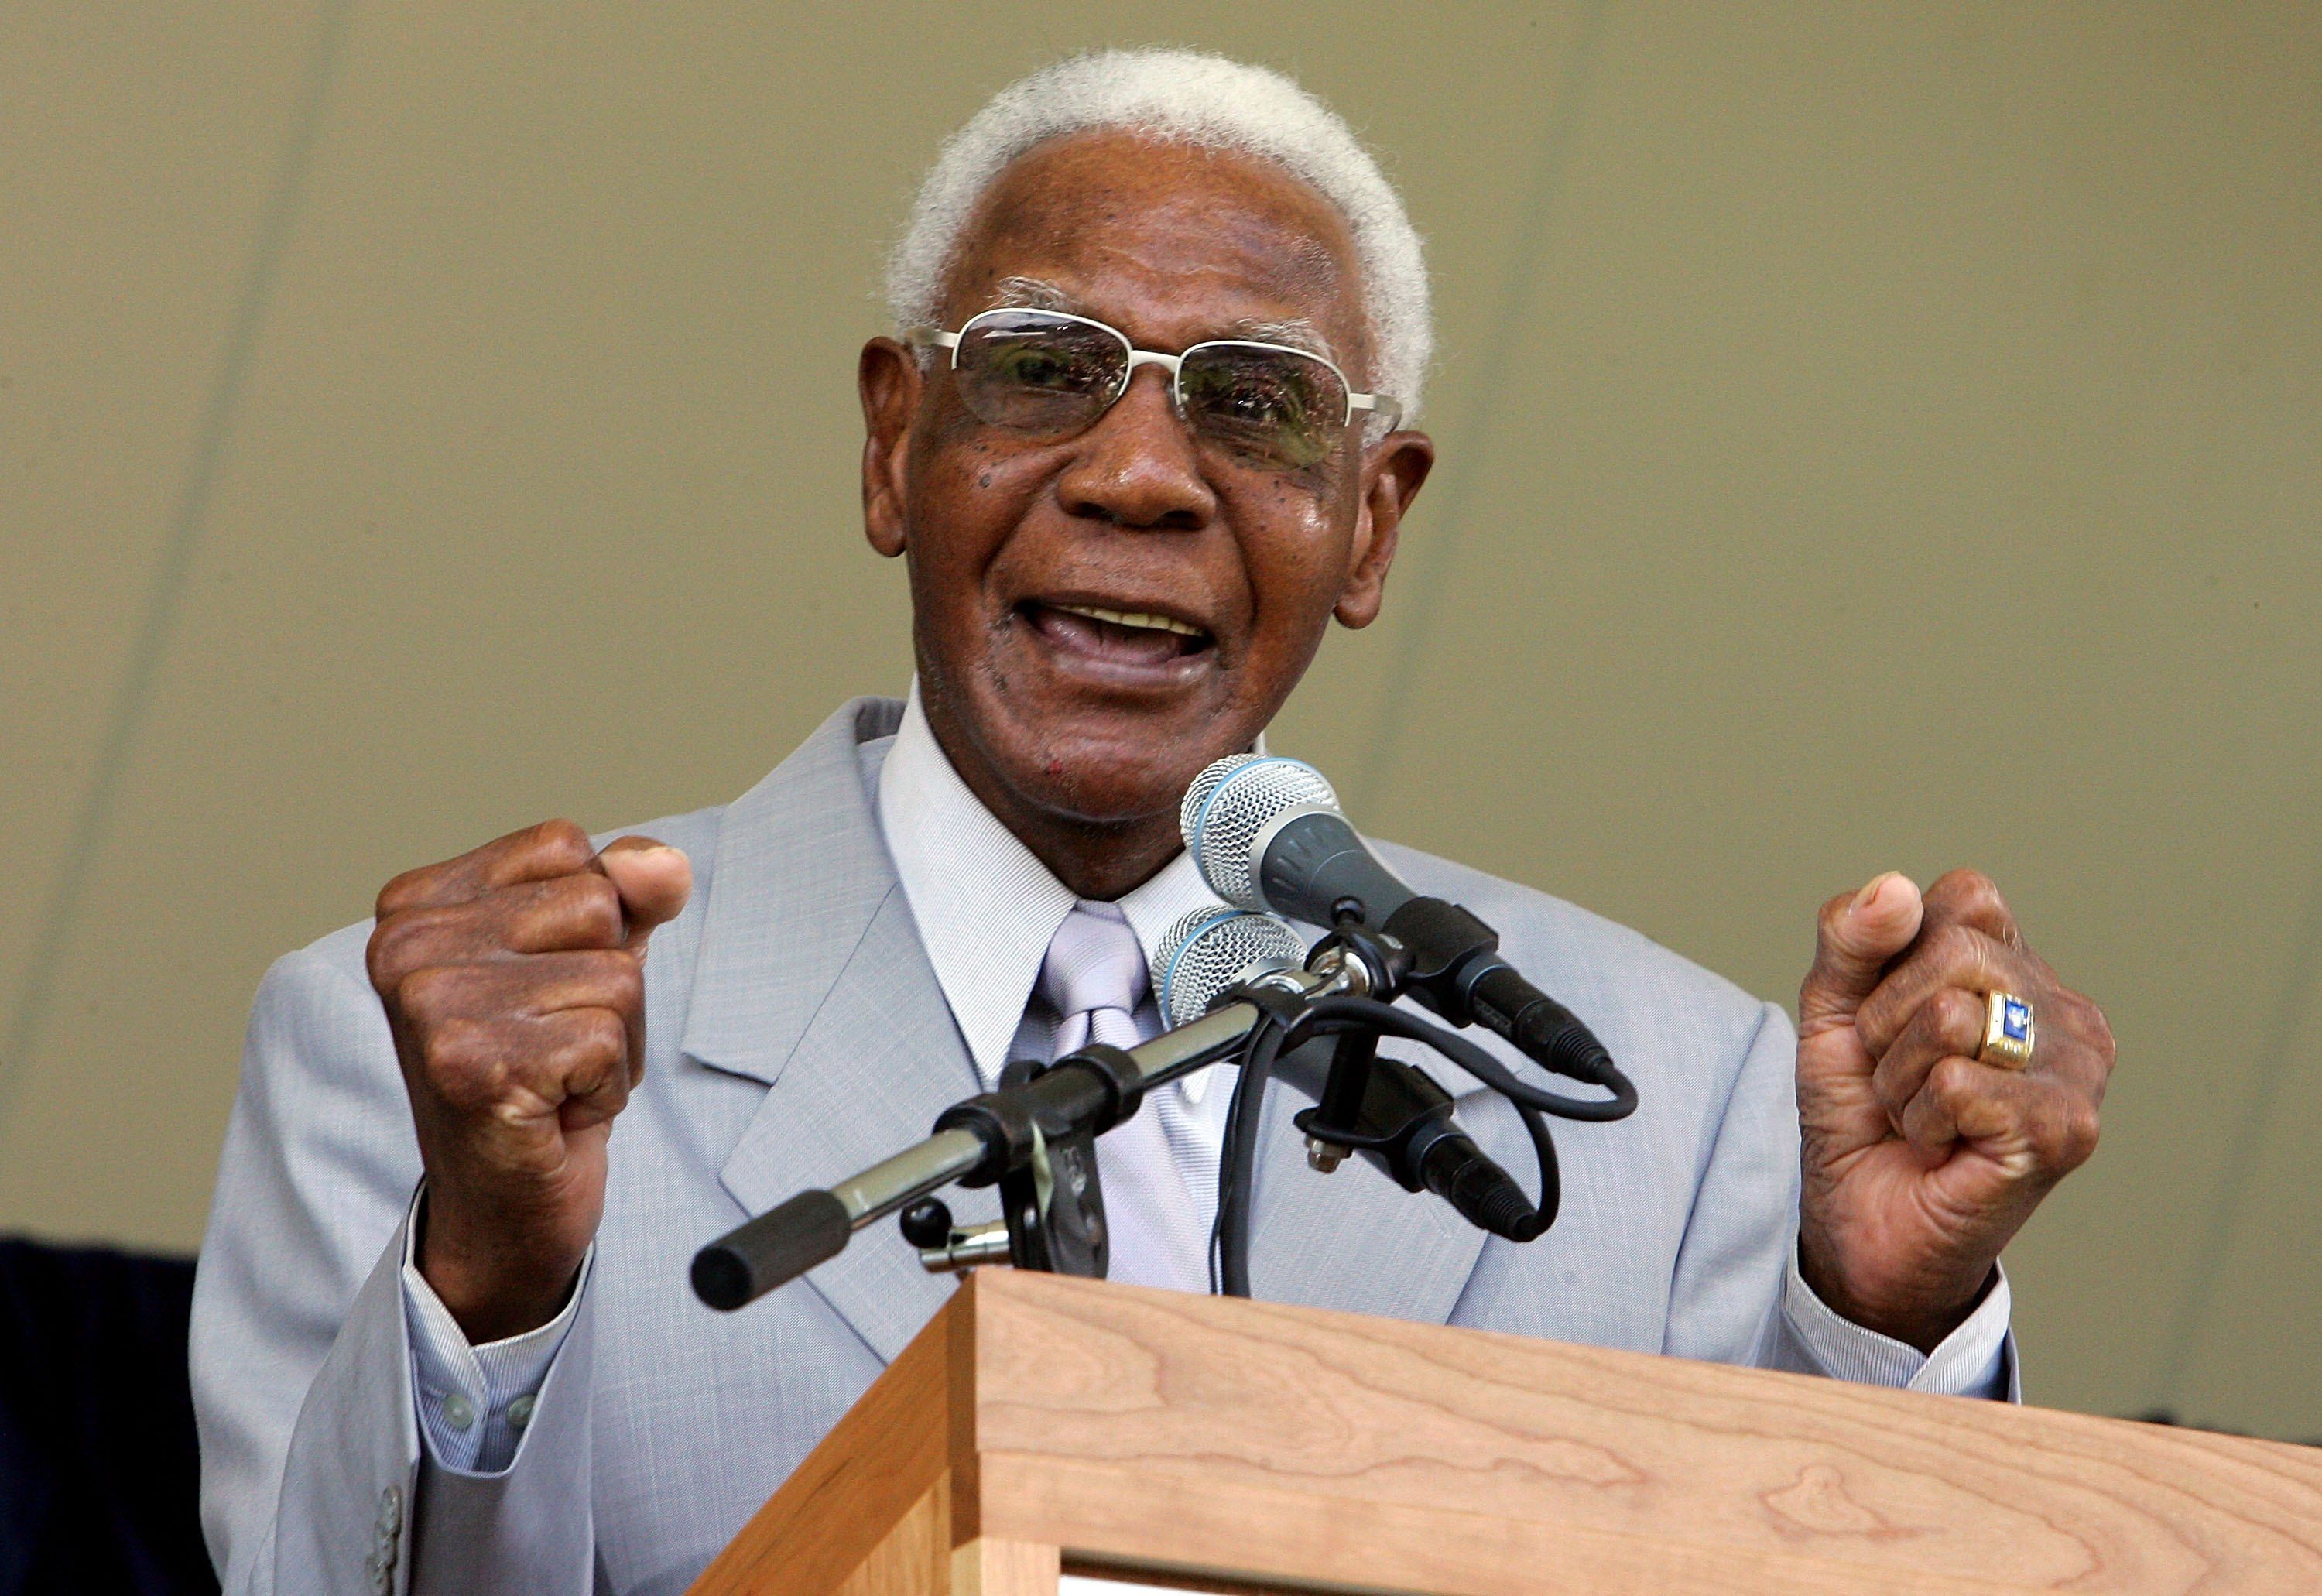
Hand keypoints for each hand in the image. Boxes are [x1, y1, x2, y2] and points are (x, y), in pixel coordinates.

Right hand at [366, 821, 691, 1340]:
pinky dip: (607, 1088)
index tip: (540, 991)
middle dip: (607, 987)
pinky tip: (553, 1113)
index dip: (590, 926)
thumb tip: (663, 864)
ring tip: (553, 1080)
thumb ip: (627, 894)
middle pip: (597, 906)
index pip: (565, 847)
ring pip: (616, 976)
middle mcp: (405, 946)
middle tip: (552, 1046)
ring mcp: (432, 1006)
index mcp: (415, 903)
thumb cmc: (540, 1076)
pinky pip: (610, 1040)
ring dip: (612, 1042)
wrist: (502, 1210)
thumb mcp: (587, 960)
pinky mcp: (474, 1066)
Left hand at [1794, 869, 2113, 1350]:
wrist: (1861, 1223)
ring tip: (1922, 1115)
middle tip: (1900, 1079)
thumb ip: (1851, 940)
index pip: (1963, 897)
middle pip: (1951, 950)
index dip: (1892, 957)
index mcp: (2020, 966)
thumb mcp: (1833, 1010)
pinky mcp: (2066, 1128)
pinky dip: (1921, 1119)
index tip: (1885, 1018)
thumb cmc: (1860, 1114)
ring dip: (1900, 1078)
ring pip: (1949, 1016)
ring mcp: (2078, 1069)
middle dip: (1887, 1022)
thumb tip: (1894, 889)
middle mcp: (2065, 1010)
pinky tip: (1943, 1147)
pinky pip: (1956, 1081)